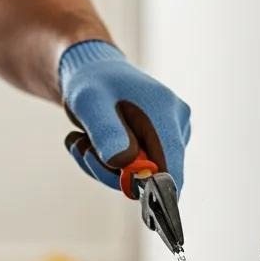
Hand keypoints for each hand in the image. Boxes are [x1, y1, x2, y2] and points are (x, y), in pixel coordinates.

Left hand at [60, 41, 190, 194]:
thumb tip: (124, 164)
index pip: (171, 172)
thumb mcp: (89, 103)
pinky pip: (134, 169)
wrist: (93, 72)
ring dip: (104, 167)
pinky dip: (109, 164)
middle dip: (111, 171)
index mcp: (166, 113)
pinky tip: (93, 142)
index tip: (115, 181)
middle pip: (151, 177)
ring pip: (138, 176)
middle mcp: (176, 124)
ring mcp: (170, 133)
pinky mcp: (159, 142)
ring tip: (84, 140)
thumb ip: (105, 132)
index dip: (147, 189)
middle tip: (83, 149)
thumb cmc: (91, 83)